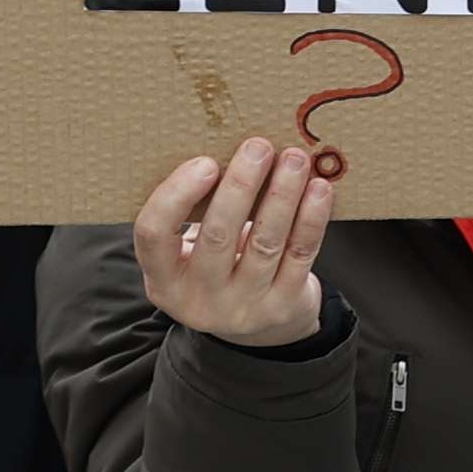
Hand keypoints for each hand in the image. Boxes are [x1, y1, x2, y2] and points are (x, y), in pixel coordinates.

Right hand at [135, 137, 333, 346]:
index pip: (153, 235)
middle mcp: (199, 301)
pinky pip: (299, 255)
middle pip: (216, 237)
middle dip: (240, 186)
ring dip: (282, 195)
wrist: (258, 324)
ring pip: (265, 243)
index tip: (205, 162)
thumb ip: (196, 213)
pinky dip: (311, 218)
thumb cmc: (218, 266)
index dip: (176, 196)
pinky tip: (319, 189)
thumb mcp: (190, 252)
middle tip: (258, 147)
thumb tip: (228, 151)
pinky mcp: (283, 306)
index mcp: (163, 281)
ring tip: (294, 159)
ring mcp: (243, 309)